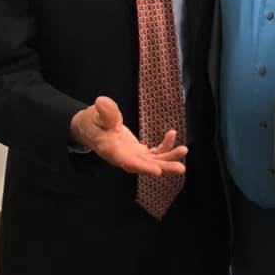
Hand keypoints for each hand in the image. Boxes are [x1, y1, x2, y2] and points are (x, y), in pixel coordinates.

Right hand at [70, 95, 186, 176]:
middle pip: (144, 166)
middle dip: (163, 167)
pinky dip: (164, 146)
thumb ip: (103, 111)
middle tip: (180, 168)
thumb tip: (102, 102)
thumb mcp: (94, 114)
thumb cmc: (92, 121)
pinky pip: (153, 153)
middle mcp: (123, 157)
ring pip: (152, 161)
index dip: (143, 167)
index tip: (158, 171)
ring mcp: (131, 155)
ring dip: (168, 158)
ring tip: (183, 150)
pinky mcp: (137, 151)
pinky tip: (171, 134)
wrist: (91, 127)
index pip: (127, 162)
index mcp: (111, 150)